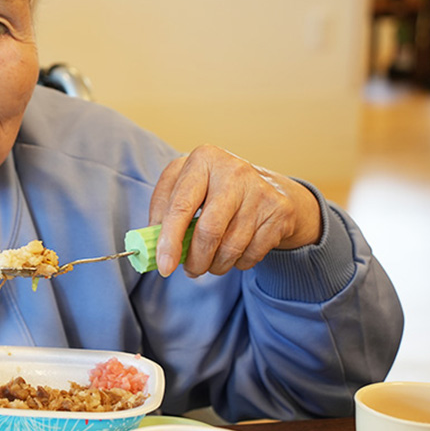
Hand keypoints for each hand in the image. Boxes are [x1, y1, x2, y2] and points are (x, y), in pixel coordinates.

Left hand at [149, 144, 321, 277]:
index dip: (169, 241)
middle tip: (189, 271)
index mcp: (203, 159)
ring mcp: (260, 190)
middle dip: (195, 261)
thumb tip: (150, 245)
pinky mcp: (279, 211)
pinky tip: (234, 253)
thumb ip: (163, 211)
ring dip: (215, 265)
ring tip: (209, 263)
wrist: (266, 185)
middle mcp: (233, 171)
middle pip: (209, 232)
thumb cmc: (212, 189)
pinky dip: (238, 263)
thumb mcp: (185, 187)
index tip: (164, 267)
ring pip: (231, 247)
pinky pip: (252, 254)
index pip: (180, 206)